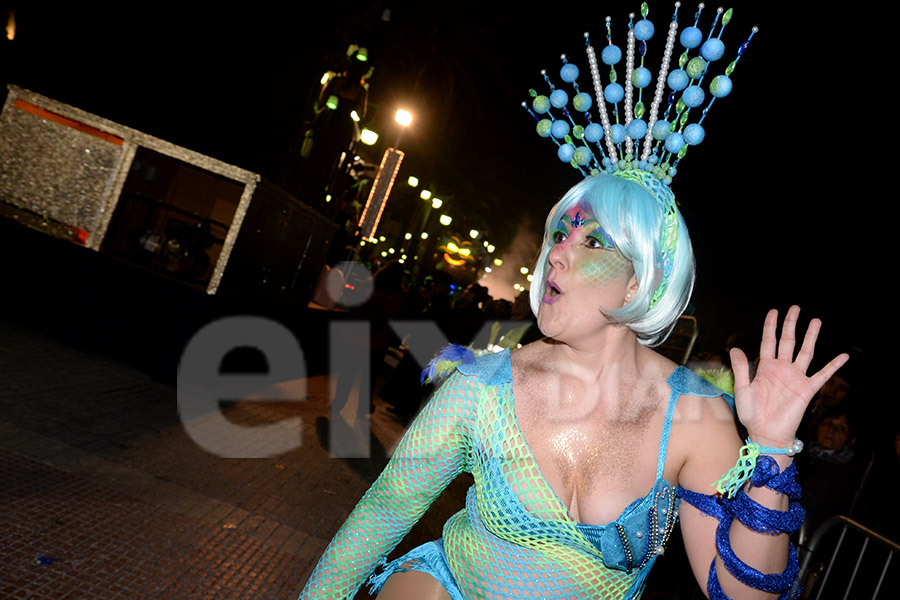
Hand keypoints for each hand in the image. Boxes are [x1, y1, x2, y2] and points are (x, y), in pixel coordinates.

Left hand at [730, 306, 848, 448]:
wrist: (765, 433)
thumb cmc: (752, 414)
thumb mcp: (742, 389)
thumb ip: (741, 368)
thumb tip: (735, 348)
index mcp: (765, 367)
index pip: (768, 341)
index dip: (770, 326)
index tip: (774, 311)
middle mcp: (782, 369)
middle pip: (787, 341)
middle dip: (791, 325)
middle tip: (795, 308)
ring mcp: (795, 377)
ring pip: (805, 352)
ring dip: (811, 337)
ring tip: (816, 321)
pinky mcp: (806, 389)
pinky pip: (822, 375)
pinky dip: (833, 366)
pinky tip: (843, 356)